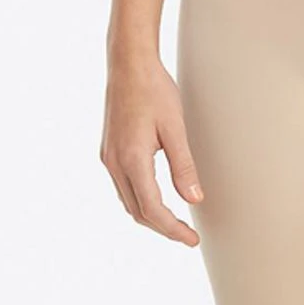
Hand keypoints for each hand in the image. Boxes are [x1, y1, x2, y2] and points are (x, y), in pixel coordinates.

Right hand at [100, 54, 203, 245]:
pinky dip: (140, 199)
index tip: (192, 240)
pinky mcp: (108, 150)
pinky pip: (123, 186)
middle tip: (187, 236)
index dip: (173, 229)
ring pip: (128, 201)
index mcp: (132, 159)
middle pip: (138, 211)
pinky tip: (156, 197)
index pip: (153, 209)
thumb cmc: (154, 90)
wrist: (128, 64)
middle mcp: (115, 163)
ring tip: (175, 222)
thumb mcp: (175, 127)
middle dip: (163, 227)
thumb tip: (195, 200)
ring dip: (150, 216)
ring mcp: (108, 157)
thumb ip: (184, 166)